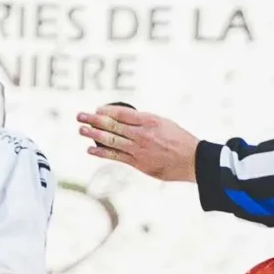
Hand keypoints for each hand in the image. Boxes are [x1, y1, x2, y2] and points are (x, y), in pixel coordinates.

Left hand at [78, 104, 201, 181]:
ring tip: (81, 129)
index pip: (121, 113)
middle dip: (94, 119)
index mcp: (149, 120)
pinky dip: (102, 152)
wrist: (193, 160)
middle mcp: (142, 134)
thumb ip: (145, 122)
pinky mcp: (138, 163)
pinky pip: (116, 156)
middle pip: (112, 125)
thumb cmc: (181, 140)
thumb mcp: (164, 123)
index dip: (107, 111)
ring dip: (94, 134)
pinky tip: (91, 149)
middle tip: (80, 116)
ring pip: (111, 140)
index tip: (97, 109)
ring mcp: (139, 149)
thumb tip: (126, 120)